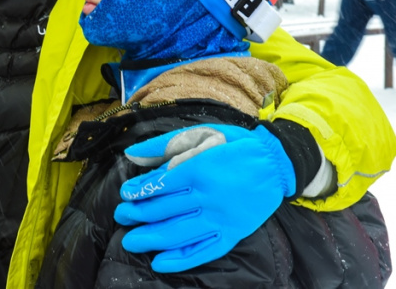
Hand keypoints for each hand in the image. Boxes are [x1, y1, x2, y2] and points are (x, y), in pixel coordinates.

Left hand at [114, 124, 294, 272]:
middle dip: (138, 215)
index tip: (124, 195)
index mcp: (199, 169)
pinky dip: (182, 259)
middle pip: (165, 210)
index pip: (160, 185)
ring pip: (179, 233)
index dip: (139, 192)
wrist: (276, 162)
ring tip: (130, 241)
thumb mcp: (199, 134)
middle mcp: (208, 196)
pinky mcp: (233, 233)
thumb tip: (130, 153)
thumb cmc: (234, 145)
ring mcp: (221, 218)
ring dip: (152, 238)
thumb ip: (163, 145)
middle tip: (120, 217)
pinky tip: (161, 262)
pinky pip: (204, 250)